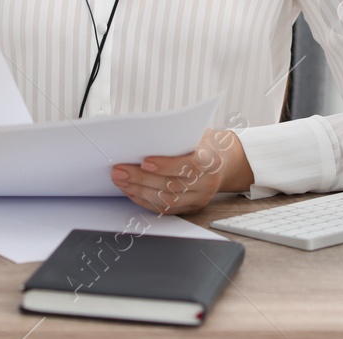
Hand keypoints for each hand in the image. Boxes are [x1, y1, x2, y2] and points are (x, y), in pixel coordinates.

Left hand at [111, 128, 253, 214]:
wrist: (223, 161)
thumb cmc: (203, 143)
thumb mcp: (195, 133)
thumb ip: (175, 138)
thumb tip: (143, 137)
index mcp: (211, 161)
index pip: (189, 166)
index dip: (166, 165)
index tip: (144, 161)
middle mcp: (207, 183)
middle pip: (172, 185)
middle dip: (142, 178)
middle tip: (119, 170)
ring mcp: (200, 199)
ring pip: (167, 200)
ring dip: (138, 190)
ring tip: (120, 179)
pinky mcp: (191, 208)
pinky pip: (165, 208)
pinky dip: (144, 200)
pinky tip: (130, 190)